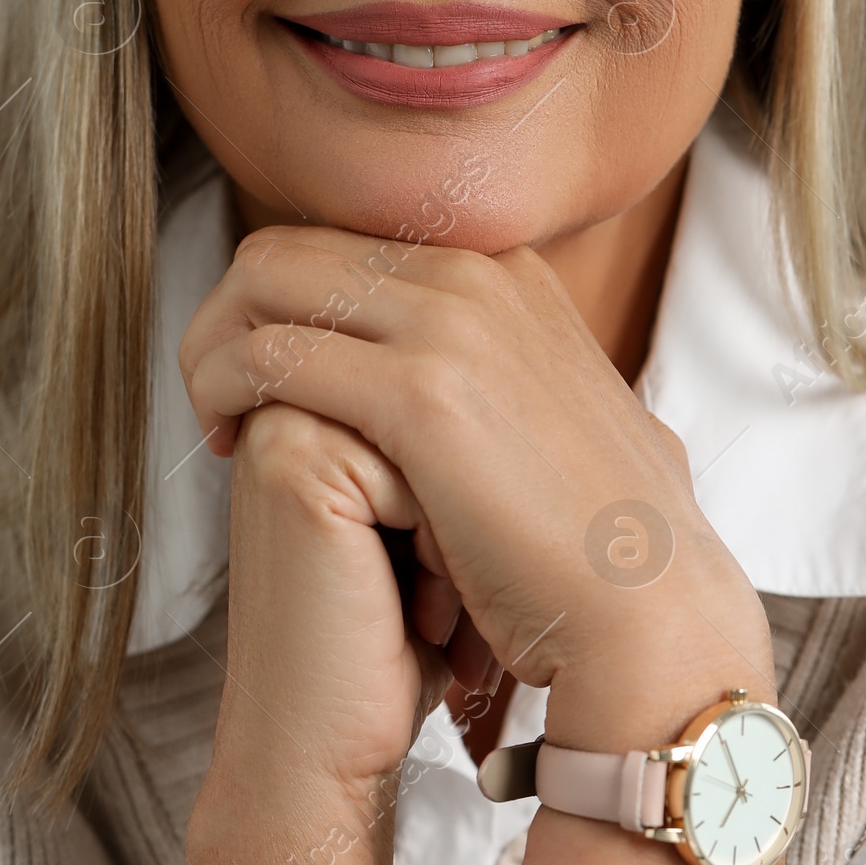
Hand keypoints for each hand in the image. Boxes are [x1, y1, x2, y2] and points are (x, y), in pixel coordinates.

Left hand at [180, 224, 776, 773]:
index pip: (345, 248)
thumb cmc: (597, 553)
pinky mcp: (423, 391)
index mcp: (507, 278)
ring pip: (265, 281)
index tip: (268, 383)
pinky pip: (269, 354)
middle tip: (219, 401)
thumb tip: (490, 394)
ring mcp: (454, 324)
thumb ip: (510, 384)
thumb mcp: (563, 429)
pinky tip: (224, 445)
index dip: (287, 308)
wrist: (651, 616)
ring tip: (214, 426)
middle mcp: (479, 277)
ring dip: (213, 350)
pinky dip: (221, 389)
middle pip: (291, 247)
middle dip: (232, 315)